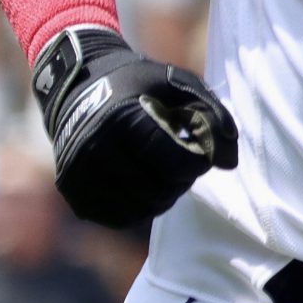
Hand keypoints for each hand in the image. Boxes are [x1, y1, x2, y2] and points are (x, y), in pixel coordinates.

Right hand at [33, 27, 237, 226]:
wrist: (80, 88)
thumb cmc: (138, 84)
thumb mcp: (179, 85)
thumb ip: (211, 116)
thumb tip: (229, 163)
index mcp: (123, 119)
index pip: (175, 161)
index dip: (198, 162)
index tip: (200, 153)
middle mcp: (95, 149)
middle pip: (159, 189)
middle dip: (181, 180)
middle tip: (182, 163)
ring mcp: (79, 174)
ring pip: (140, 208)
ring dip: (163, 196)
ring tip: (165, 173)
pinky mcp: (73, 192)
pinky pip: (119, 217)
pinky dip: (140, 208)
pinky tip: (146, 185)